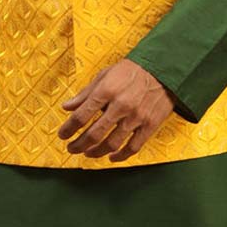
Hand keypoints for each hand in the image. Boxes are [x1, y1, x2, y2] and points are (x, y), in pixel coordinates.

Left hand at [57, 59, 176, 160]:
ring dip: (96, 152)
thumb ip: (85, 93)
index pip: (81, 116)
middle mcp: (121, 105)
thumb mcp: (105, 75)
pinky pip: (133, 147)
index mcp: (107, 90)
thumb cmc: (132, 71)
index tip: (62, 135)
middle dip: (79, 145)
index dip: (68, 129)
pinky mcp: (149, 125)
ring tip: (88, 153)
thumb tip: (67, 107)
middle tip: (72, 148)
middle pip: (94, 134)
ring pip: (112, 144)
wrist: (164, 69)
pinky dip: (120, 156)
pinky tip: (111, 157)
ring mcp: (136, 117)